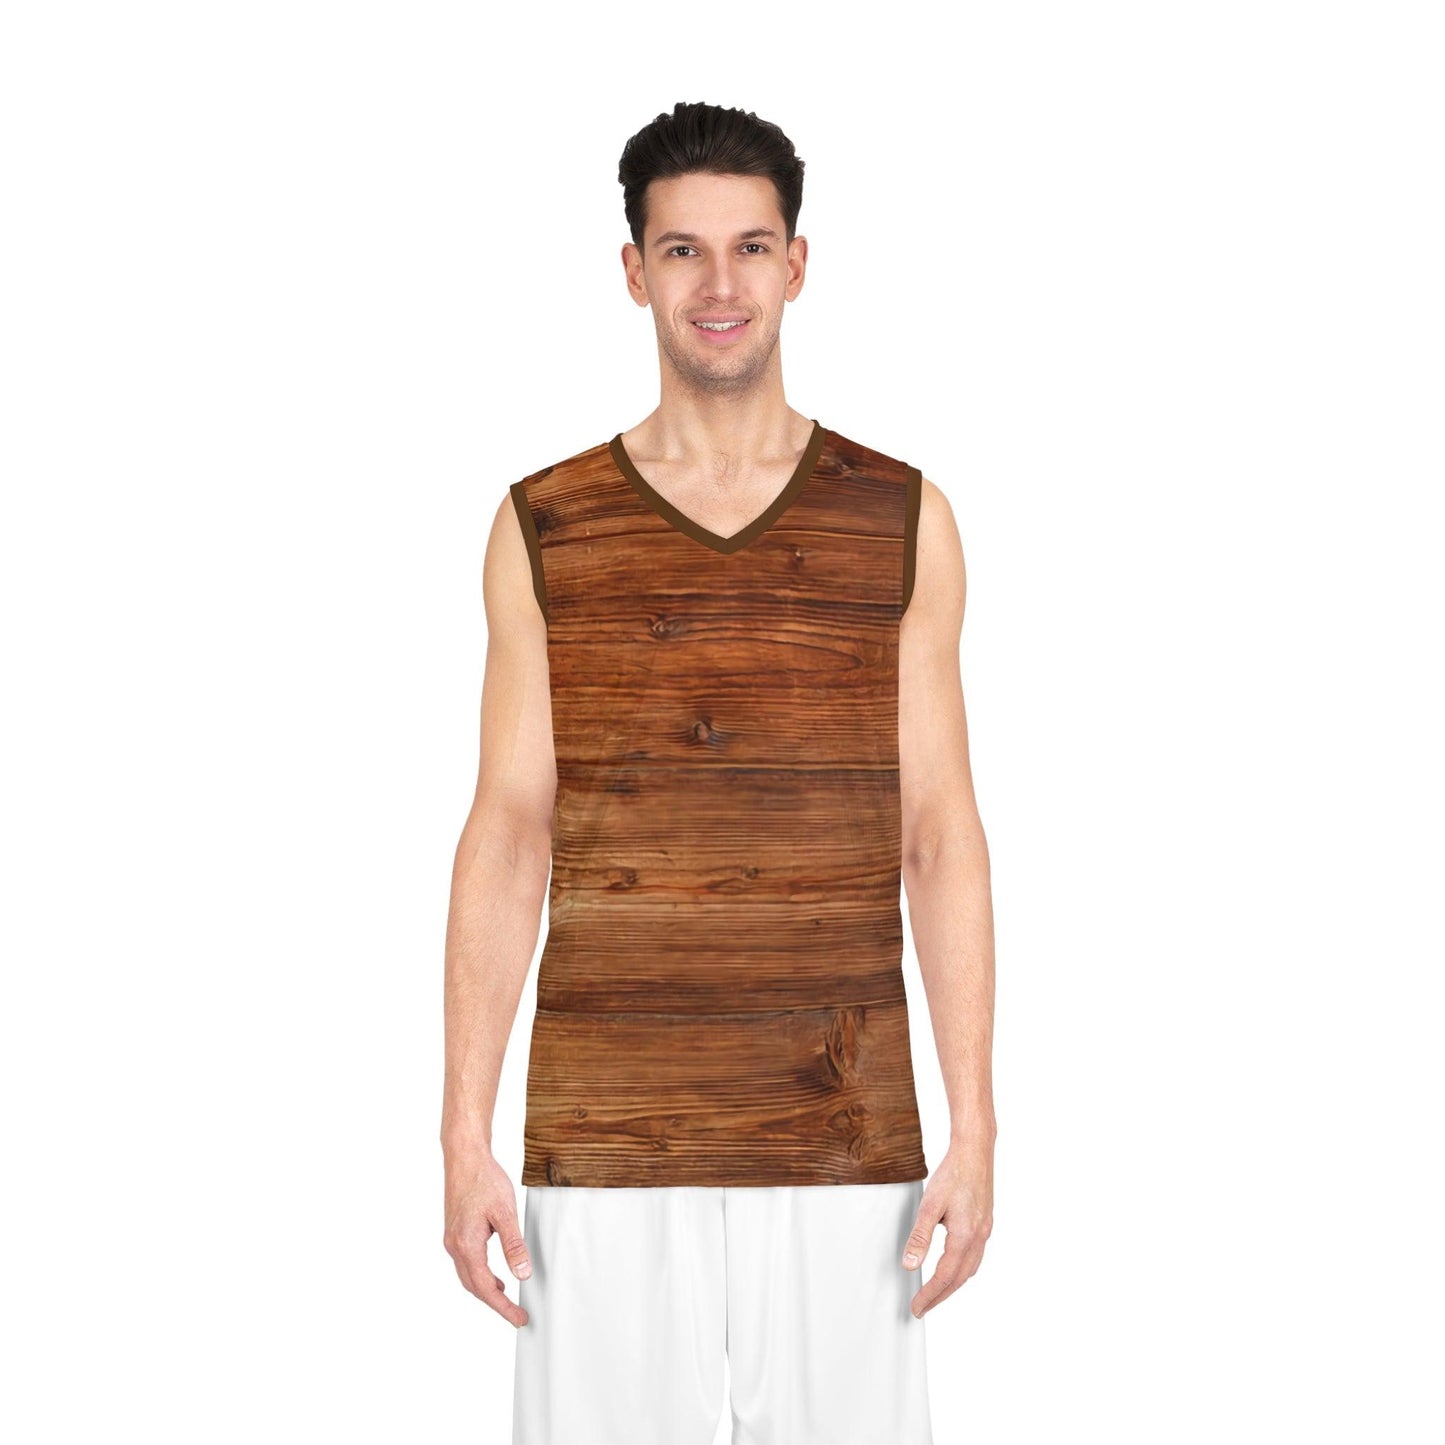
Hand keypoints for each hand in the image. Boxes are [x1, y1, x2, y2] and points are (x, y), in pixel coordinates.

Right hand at [442, 1149, 532, 1326]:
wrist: (464, 1157)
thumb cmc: (484, 1179)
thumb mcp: (505, 1212)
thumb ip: (514, 1245)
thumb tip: (522, 1274)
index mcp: (466, 1245)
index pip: (485, 1288)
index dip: (503, 1307)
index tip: (519, 1319)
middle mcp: (455, 1246)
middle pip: (474, 1286)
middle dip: (495, 1304)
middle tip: (516, 1314)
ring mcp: (452, 1239)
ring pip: (468, 1275)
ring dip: (486, 1290)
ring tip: (506, 1299)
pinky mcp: (455, 1232)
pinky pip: (467, 1263)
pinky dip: (480, 1274)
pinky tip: (494, 1274)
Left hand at [900, 1132, 993, 1317]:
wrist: (975, 1152)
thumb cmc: (953, 1174)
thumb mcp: (930, 1205)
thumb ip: (920, 1236)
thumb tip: (909, 1264)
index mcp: (965, 1236)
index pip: (944, 1277)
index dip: (929, 1295)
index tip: (916, 1307)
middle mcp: (979, 1238)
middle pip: (959, 1279)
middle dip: (940, 1296)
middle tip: (922, 1307)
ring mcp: (985, 1232)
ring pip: (969, 1270)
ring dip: (952, 1285)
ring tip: (935, 1293)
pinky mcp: (985, 1224)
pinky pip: (975, 1257)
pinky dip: (962, 1270)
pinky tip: (953, 1266)